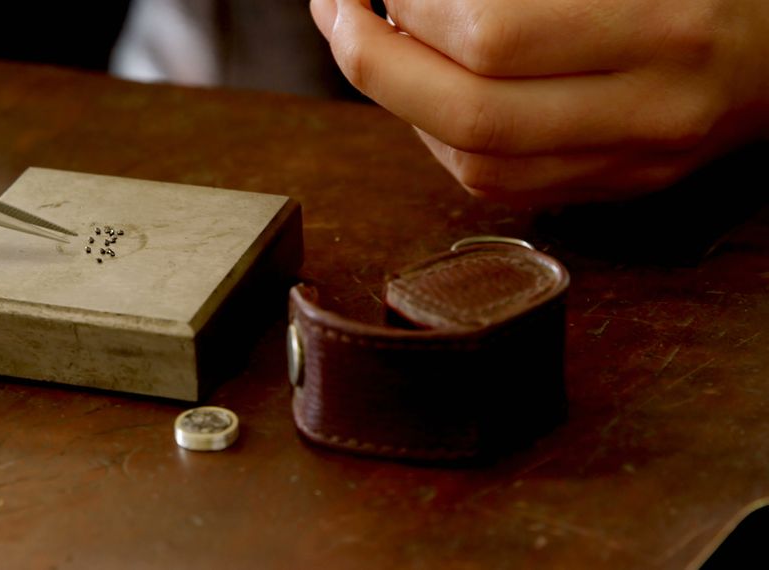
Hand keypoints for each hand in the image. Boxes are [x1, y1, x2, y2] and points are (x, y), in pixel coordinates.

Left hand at [310, 0, 768, 203]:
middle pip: (470, 113)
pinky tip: (423, 92)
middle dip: (375, 61)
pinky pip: (504, 184)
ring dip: (399, 104)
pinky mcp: (626, 184)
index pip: (493, 33)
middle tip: (336, 9)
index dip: (412, 3)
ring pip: (477, 163)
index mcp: (665, 20)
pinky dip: (442, 140)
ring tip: (371, 43)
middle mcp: (655, 106)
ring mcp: (640, 159)